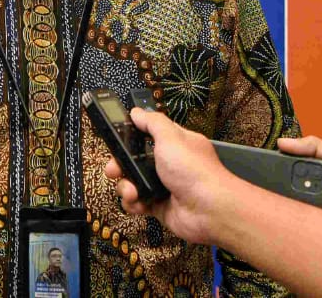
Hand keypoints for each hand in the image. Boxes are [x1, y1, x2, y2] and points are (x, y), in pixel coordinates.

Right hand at [101, 108, 240, 244]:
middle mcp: (169, 164)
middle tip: (112, 170)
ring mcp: (163, 186)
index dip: (132, 136)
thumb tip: (136, 112)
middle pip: (135, 160)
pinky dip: (133, 203)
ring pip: (133, 182)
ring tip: (131, 191)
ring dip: (125, 186)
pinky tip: (136, 202)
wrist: (209, 210)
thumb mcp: (171, 137)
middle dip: (120, 164)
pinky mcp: (159, 207)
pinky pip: (138, 202)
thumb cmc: (192, 169)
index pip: (149, 135)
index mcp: (176, 144)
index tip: (116, 138)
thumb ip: (152, 122)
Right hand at [277, 135, 321, 231]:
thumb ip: (317, 147)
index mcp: (314, 176)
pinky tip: (292, 229)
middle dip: (273, 196)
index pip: (282, 172)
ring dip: (285, 214)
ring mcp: (315, 218)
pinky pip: (301, 234)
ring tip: (278, 213)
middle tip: (268, 196)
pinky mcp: (320, 236)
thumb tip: (283, 142)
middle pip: (280, 196)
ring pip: (288, 215)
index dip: (268, 172)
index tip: (255, 172)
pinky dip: (296, 233)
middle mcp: (310, 196)